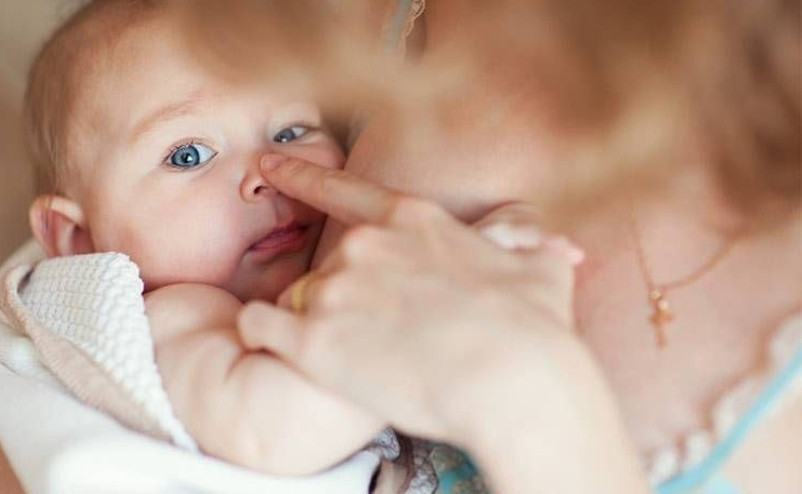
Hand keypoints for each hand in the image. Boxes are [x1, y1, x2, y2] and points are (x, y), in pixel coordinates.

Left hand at [238, 155, 581, 441]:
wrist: (514, 382)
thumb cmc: (533, 327)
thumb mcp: (540, 264)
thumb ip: (523, 236)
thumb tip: (533, 233)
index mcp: (410, 220)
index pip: (341, 190)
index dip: (300, 175)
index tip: (268, 165)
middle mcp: (364, 245)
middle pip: (327, 264)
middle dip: (344, 296)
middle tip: (381, 335)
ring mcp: (336, 291)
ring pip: (298, 299)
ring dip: (316, 323)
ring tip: (362, 357)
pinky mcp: (314, 341)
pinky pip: (261, 328)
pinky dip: (269, 338)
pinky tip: (294, 354)